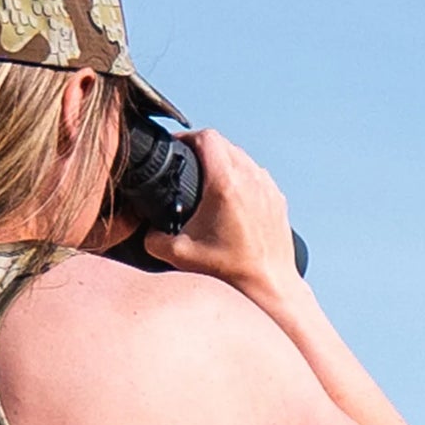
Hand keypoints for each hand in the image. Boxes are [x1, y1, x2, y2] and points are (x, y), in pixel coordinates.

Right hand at [144, 130, 301, 305]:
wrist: (269, 287)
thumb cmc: (229, 272)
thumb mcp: (180, 256)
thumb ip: (154, 239)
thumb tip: (147, 231)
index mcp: (225, 183)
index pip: (206, 137)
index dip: (187, 137)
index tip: (176, 148)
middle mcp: (250, 177)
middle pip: (223, 145)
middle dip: (203, 151)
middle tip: (187, 166)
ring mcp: (267, 186)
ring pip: (241, 158)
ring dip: (224, 164)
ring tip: (208, 183)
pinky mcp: (277, 199)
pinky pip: (256, 177)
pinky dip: (241, 180)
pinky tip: (231, 201)